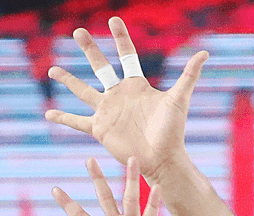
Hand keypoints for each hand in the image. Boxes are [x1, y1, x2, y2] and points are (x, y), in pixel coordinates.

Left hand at [42, 158, 176, 215]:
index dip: (67, 203)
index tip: (54, 189)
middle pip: (104, 197)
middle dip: (97, 179)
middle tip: (89, 160)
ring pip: (130, 198)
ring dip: (130, 178)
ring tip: (132, 158)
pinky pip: (150, 215)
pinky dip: (154, 202)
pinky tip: (156, 187)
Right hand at [44, 17, 207, 183]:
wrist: (161, 157)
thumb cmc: (172, 130)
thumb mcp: (180, 98)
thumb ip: (189, 74)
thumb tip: (205, 52)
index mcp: (136, 85)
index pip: (126, 55)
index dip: (120, 37)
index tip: (113, 19)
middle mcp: (119, 95)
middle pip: (100, 66)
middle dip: (90, 48)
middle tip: (78, 32)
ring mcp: (107, 111)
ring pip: (82, 91)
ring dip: (67, 80)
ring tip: (52, 69)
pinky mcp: (99, 129)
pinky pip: (77, 121)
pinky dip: (63, 118)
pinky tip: (48, 113)